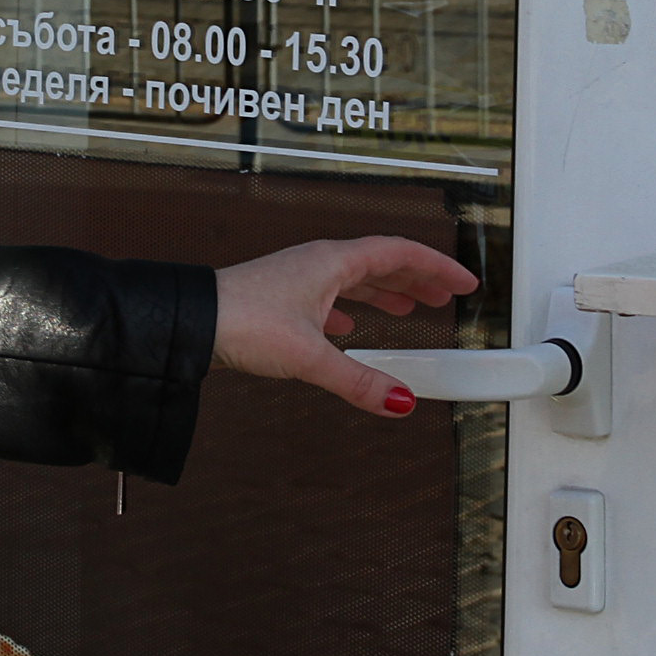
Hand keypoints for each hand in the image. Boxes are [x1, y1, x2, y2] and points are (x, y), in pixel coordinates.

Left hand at [213, 236, 478, 417]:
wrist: (192, 322)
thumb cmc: (243, 321)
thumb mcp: (311, 357)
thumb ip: (358, 382)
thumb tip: (400, 401)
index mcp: (333, 262)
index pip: (400, 254)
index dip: (437, 267)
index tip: (464, 281)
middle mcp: (318, 262)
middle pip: (381, 264)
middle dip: (416, 281)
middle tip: (444, 298)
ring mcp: (299, 277)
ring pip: (354, 279)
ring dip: (383, 293)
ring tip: (406, 311)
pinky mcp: (281, 297)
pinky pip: (328, 295)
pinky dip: (348, 309)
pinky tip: (348, 328)